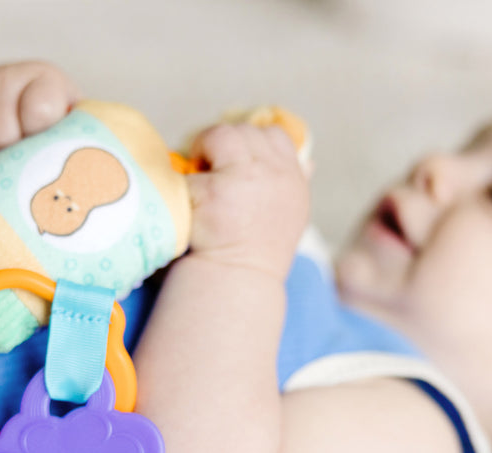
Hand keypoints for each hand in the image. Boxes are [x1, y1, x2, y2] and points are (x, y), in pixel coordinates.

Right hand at [0, 61, 80, 169]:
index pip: (38, 113)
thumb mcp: (71, 138)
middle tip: (19, 170)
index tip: (43, 155)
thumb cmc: (55, 139)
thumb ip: (70, 147)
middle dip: (8, 162)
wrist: (22, 119)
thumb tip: (73, 185)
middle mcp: (7, 75)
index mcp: (47, 81)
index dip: (37, 142)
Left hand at [186, 123, 309, 280]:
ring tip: (198, 175)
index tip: (235, 162)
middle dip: (222, 145)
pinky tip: (188, 202)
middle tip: (208, 168)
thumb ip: (295, 184)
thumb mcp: (290, 216)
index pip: (275, 136)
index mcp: (292, 179)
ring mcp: (243, 180)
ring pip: (219, 135)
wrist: (237, 282)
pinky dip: (183, 183)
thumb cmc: (260, 253)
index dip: (251, 143)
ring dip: (203, 149)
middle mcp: (273, 175)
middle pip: (244, 132)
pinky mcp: (212, 192)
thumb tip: (308, 161)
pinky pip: (189, 169)